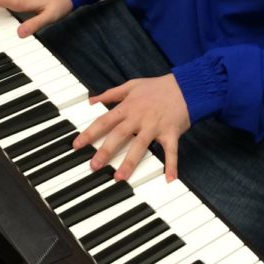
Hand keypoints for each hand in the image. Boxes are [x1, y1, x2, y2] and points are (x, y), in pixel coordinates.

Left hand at [74, 75, 190, 182]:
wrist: (186, 86)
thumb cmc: (158, 86)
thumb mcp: (132, 85)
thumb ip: (111, 94)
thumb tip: (92, 100)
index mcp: (128, 107)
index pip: (104, 121)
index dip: (89, 133)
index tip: (76, 145)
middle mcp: (139, 118)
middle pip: (119, 135)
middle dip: (106, 151)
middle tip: (94, 166)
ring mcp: (155, 126)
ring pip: (140, 145)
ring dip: (130, 162)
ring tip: (120, 177)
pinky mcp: (171, 133)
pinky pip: (171, 151)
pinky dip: (171, 165)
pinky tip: (170, 179)